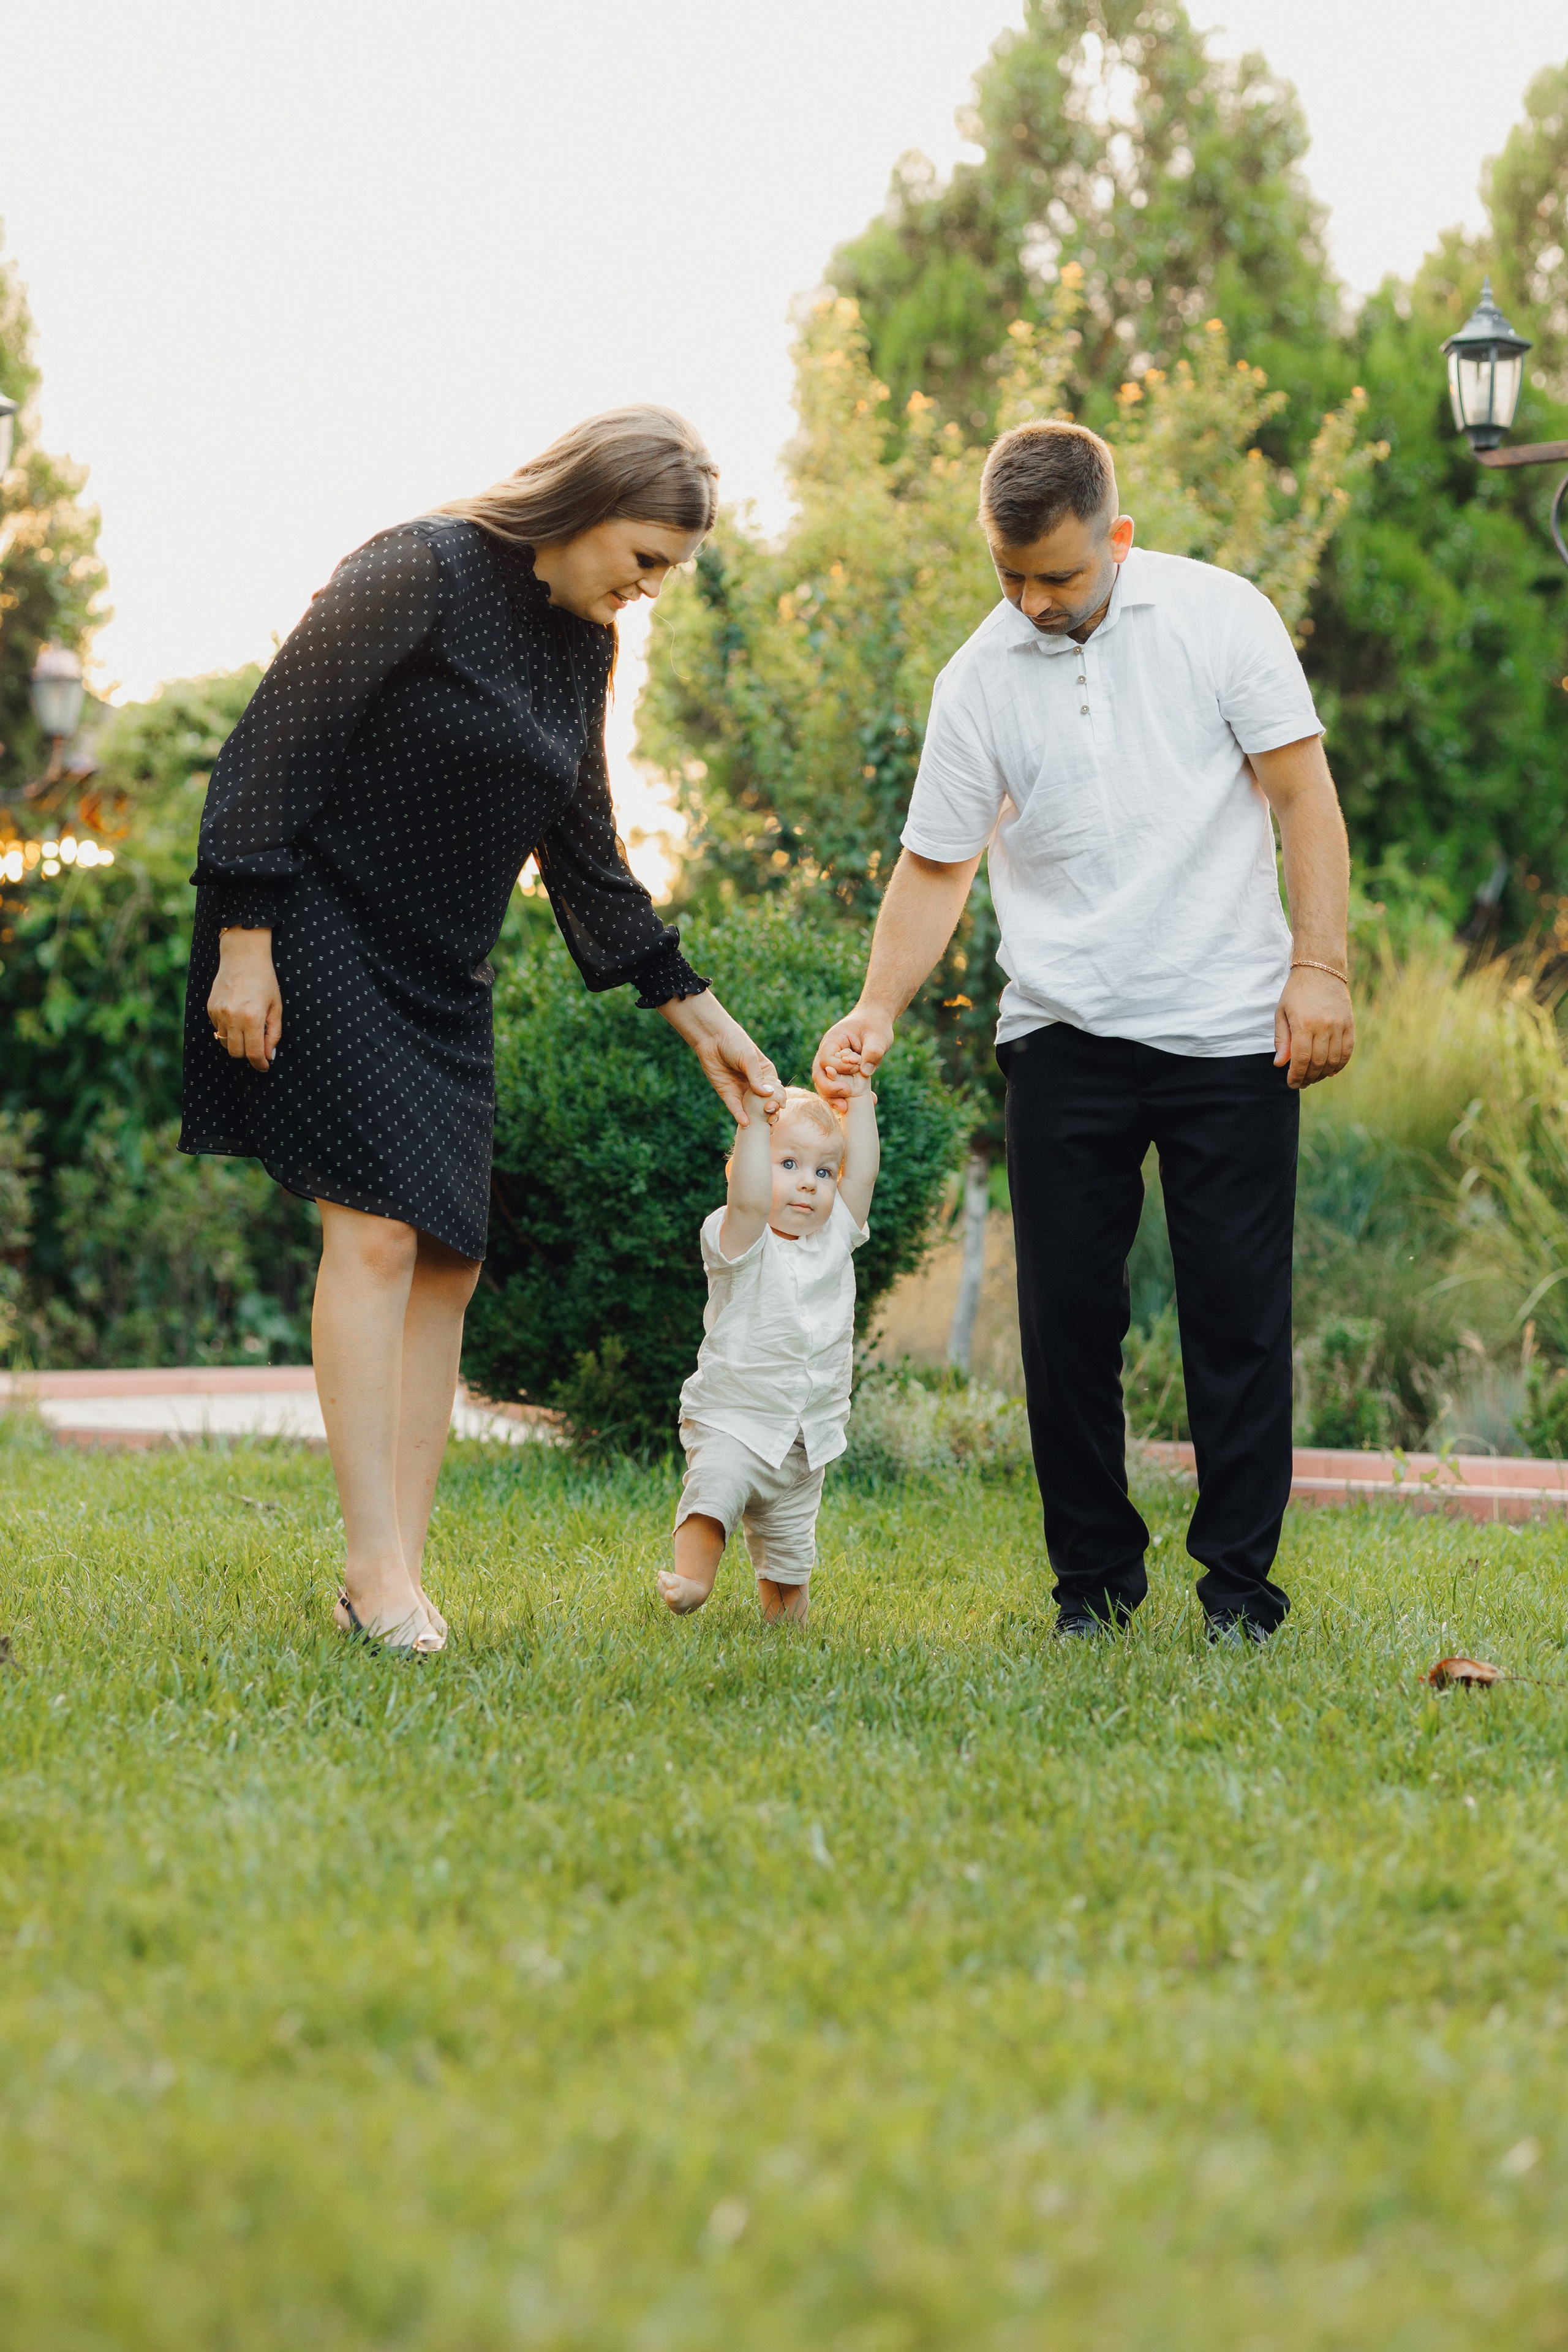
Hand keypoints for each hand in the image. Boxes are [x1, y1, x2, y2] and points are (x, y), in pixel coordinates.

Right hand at [208, 927, 281, 1072]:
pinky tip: (236, 1017)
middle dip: (248, 1055)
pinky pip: (218, 1029)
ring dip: (237, 1043)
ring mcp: (219, 1013)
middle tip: (257, 1049)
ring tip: (247, 1031)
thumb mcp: (276, 1007)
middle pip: (237, 1053)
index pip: (254, 1053)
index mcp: (253, 1018)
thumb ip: (274, 1034)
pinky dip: (227, 1030)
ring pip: (225, 1043)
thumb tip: (269, 1055)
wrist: (243, 957)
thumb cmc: (264, 981)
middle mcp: (233, 1018)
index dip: (260, 1064)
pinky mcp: (210, 1008)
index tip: (264, 1067)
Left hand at [658, 991, 782, 1122]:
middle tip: (770, 1116)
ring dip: (758, 1119)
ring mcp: (742, 1090)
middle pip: (766, 1103)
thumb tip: (768, 1095)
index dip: (778, 1100)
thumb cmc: (734, 1042)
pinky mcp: (728, 1094)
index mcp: (766, 1073)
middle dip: (771, 1112)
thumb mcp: (749, 1058)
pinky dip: (741, 1116)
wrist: (712, 1038)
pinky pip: (735, 1108)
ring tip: (762, 1126)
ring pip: (752, 1109)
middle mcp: (756, 1084)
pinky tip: (745, 1123)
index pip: (777, 1091)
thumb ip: (757, 1077)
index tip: (778, 1104)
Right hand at [813, 1005, 893, 1102]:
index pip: (826, 1059)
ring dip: (834, 1098)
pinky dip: (846, 1098)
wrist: (875, 1023)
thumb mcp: (878, 1036)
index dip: (839, 1067)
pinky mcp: (841, 1075)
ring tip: (845, 1108)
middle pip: (819, 1075)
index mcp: (833, 1041)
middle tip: (845, 1095)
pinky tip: (860, 1104)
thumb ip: (872, 1051)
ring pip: (825, 1084)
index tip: (856, 1067)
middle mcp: (828, 1054)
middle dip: (829, 1088)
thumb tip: (865, 1072)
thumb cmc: (875, 1025)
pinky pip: (838, 1088)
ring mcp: (832, 1065)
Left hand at [1274, 967, 1352, 1089]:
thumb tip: (1280, 1064)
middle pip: (1318, 1063)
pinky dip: (1340, 1064)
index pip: (1301, 1059)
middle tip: (1301, 1083)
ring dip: (1323, 1074)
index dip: (1296, 1076)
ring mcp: (1339, 1025)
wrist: (1320, 969)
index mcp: (1303, 1024)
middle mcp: (1323, 1026)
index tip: (1291, 1083)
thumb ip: (1281, 1040)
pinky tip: (1331, 1071)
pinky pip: (1347, 1050)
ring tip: (1313, 1078)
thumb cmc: (1296, 992)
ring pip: (1333, 1060)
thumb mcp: (1281, 1013)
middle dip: (1308, 1077)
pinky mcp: (1350, 1023)